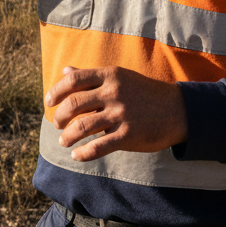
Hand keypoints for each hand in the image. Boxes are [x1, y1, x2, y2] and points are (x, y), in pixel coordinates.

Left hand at [44, 65, 187, 161]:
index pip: (74, 80)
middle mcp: (114, 92)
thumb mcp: (120, 77)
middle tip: (56, 124)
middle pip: (74, 104)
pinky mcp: (127, 135)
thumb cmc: (144, 92)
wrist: (177, 110)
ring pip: (82, 127)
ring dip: (67, 137)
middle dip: (59, 117)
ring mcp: (121, 114)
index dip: (56, 91)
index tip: (48, 102)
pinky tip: (77, 156)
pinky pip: (98, 147)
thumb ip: (91, 75)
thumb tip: (65, 70)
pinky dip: (83, 153)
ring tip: (64, 141)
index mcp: (110, 75)